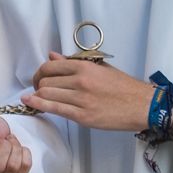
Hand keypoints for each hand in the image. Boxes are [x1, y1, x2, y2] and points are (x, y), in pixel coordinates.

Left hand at [21, 53, 160, 131]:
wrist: (142, 105)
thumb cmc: (123, 86)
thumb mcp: (100, 68)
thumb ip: (74, 62)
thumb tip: (52, 56)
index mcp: (85, 67)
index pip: (50, 67)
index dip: (40, 72)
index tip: (40, 78)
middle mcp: (80, 81)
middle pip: (46, 81)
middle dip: (39, 85)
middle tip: (40, 90)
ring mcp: (81, 99)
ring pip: (47, 94)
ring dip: (39, 96)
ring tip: (39, 98)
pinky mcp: (83, 116)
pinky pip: (54, 109)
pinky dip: (39, 105)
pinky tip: (30, 103)